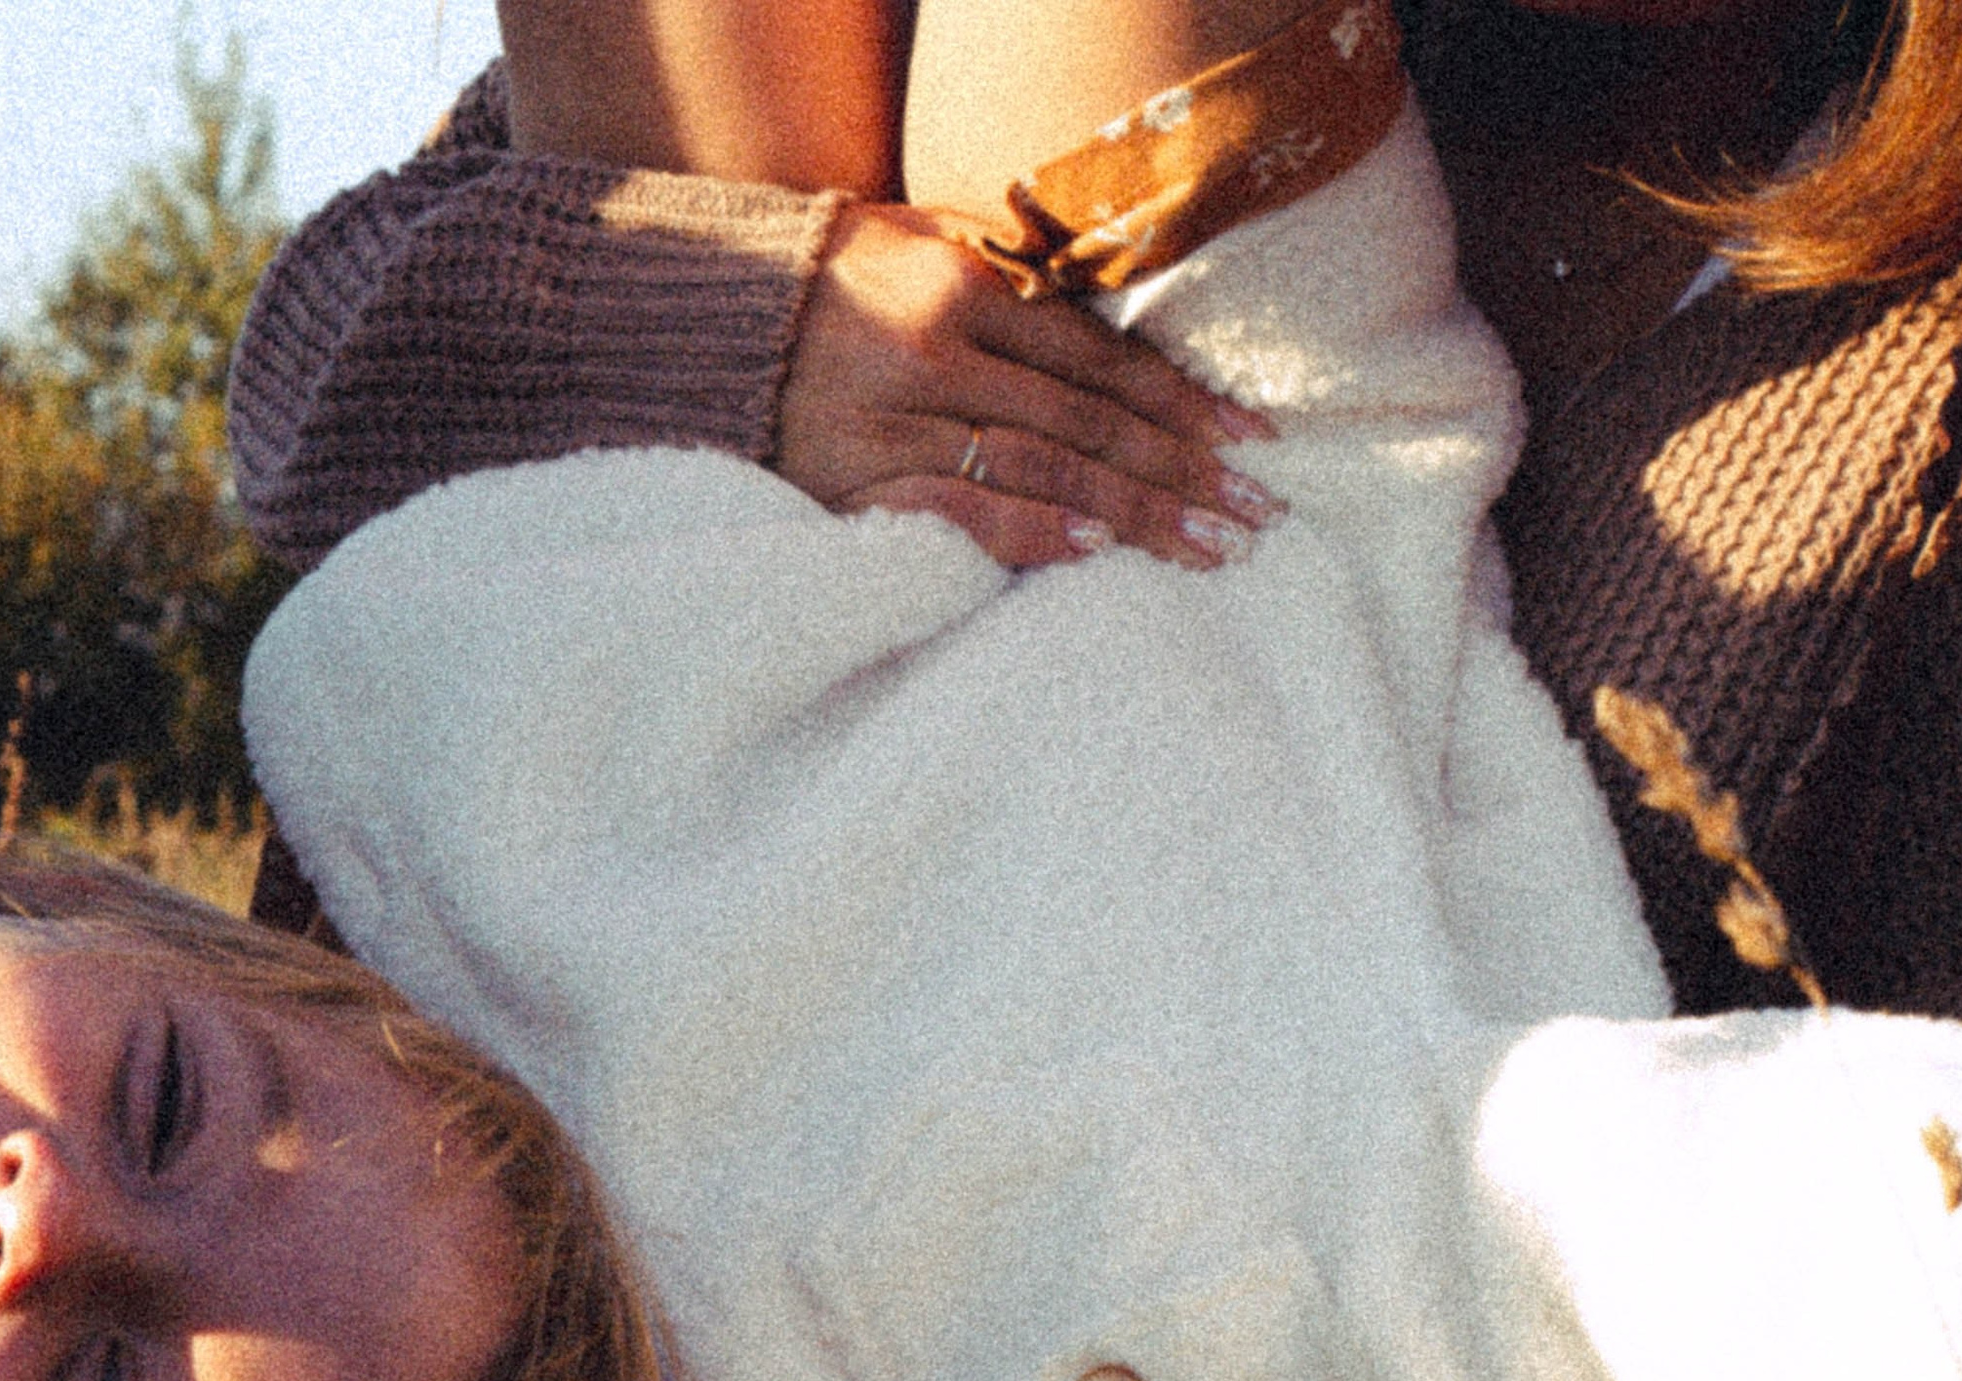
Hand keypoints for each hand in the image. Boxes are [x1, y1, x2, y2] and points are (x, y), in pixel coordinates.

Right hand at [773, 203, 1279, 571]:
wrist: (706, 323)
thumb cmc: (835, 282)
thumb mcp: (924, 244)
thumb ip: (1013, 280)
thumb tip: (1113, 325)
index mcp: (965, 289)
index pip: (1100, 358)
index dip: (1183, 401)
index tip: (1251, 439)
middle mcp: (939, 355)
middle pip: (1088, 424)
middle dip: (1181, 471)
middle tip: (1256, 514)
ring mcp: (898, 427)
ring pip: (1041, 474)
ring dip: (1134, 515)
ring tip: (1208, 548)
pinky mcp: (858, 488)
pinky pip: (960, 517)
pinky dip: (1031, 536)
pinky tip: (1096, 555)